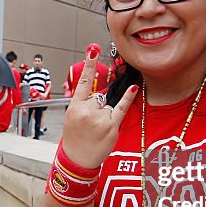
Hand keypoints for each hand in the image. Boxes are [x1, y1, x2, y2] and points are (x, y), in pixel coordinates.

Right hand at [61, 44, 136, 168]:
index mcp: (75, 106)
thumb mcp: (72, 116)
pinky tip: (134, 87)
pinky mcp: (111, 125)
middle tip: (90, 123)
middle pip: (99, 96)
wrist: (77, 158)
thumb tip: (97, 90)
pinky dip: (128, 98)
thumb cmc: (75, 137)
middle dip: (98, 107)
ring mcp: (99, 118)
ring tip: (96, 129)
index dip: (89, 64)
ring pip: (108, 104)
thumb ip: (83, 102)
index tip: (93, 48)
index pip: (84, 81)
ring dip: (106, 115)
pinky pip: (121, 107)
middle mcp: (87, 110)